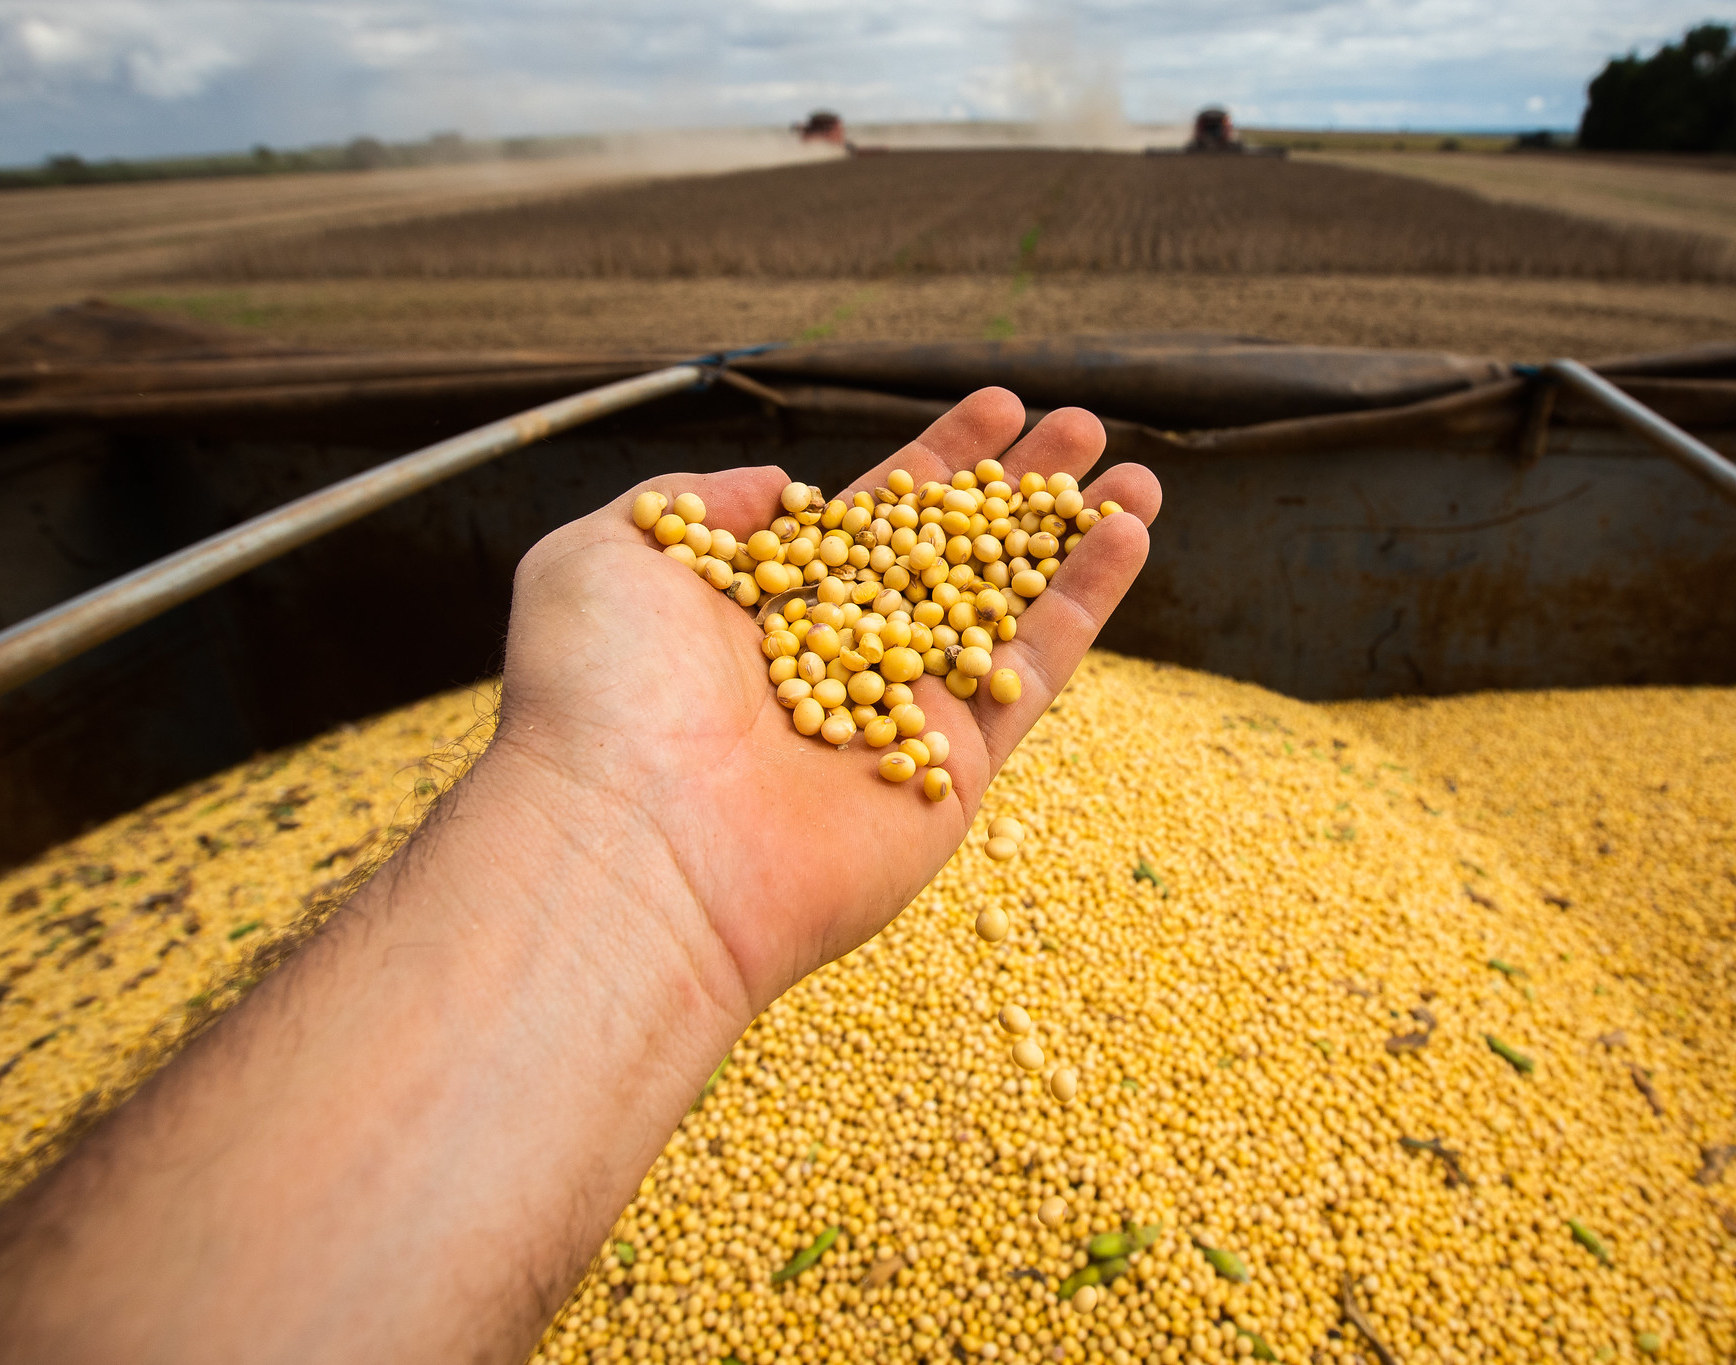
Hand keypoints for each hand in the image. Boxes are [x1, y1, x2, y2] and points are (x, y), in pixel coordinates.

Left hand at [487, 388, 1159, 1011]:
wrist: (635, 843)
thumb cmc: (599, 698)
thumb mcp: (609, 553)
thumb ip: (693, 503)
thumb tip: (775, 488)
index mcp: (763, 610)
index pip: (869, 518)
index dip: (936, 460)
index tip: (994, 405)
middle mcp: (838, 660)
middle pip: (952, 556)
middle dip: (1017, 490)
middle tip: (1079, 426)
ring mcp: (899, 716)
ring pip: (1006, 607)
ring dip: (1074, 537)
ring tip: (1136, 471)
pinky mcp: (954, 771)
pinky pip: (1032, 672)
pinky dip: (1084, 604)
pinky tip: (1131, 534)